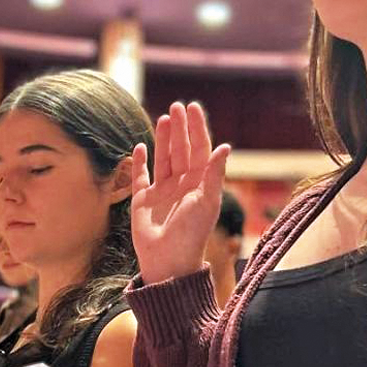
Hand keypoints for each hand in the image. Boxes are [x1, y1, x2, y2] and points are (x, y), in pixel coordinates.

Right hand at [130, 102, 229, 284]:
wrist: (168, 259)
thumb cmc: (191, 233)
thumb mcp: (207, 201)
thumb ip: (214, 173)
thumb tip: (225, 146)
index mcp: (199, 183)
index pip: (200, 149)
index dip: (197, 128)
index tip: (194, 109)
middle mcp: (182, 184)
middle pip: (181, 149)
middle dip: (180, 128)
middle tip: (177, 106)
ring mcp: (162, 190)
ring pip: (163, 158)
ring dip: (163, 138)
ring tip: (164, 118)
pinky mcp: (143, 199)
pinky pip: (142, 175)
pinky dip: (140, 161)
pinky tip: (140, 146)